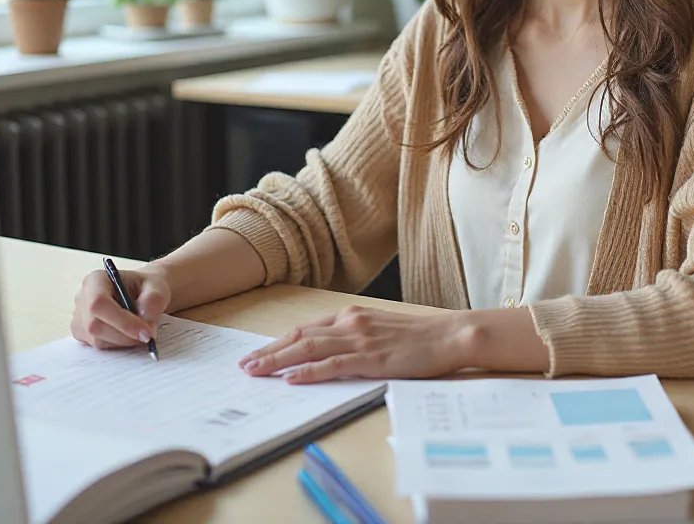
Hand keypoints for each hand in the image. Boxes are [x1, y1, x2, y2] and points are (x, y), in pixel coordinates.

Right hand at [70, 265, 170, 350]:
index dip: (122, 321)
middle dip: (124, 335)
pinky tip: (130, 334)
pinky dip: (118, 345)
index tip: (145, 333)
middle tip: (148, 336)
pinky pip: (98, 346)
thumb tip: (146, 326)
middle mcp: (82, 298)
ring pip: (97, 340)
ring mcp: (79, 317)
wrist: (143, 292)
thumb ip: (153, 303)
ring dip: (123, 341)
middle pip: (95, 326)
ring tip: (142, 332)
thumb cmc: (147, 286)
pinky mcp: (82, 333)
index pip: (99, 304)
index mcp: (96, 280)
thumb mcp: (157, 287)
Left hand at [238, 305, 476, 383]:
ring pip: (310, 349)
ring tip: (256, 372)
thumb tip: (328, 352)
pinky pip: (334, 364)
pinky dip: (310, 371)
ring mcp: (361, 340)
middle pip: (301, 337)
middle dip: (270, 352)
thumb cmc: (418, 337)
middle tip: (245, 366)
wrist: (448, 335)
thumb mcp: (380, 329)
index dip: (279, 342)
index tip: (258, 353)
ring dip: (279, 361)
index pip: (306, 329)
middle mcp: (351, 323)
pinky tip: (292, 377)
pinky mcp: (372, 358)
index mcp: (353, 315)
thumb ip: (354, 336)